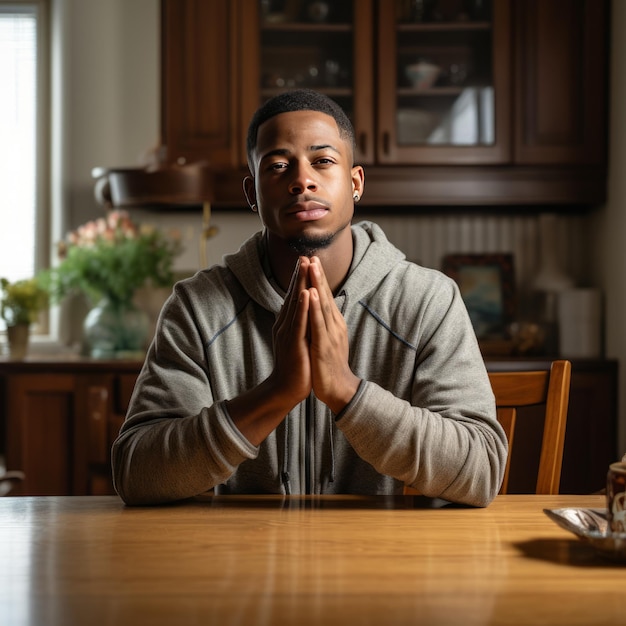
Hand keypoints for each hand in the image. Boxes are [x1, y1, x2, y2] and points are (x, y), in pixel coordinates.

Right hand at [268, 258, 311, 404]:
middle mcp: (285, 324)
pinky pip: (298, 321)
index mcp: (288, 323)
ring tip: (305, 265)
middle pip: (293, 294)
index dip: (300, 279)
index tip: (306, 261)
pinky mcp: (293, 343)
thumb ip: (299, 325)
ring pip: (295, 303)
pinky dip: (302, 306)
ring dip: (300, 283)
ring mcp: (288, 332)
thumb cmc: (295, 366)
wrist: (285, 389)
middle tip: (304, 255)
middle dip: (299, 275)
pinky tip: (305, 292)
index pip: (295, 297)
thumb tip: (303, 312)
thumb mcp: (297, 340)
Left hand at [306, 257, 359, 413]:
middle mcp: (334, 325)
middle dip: (318, 275)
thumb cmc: (330, 365)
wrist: (339, 389)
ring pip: (323, 305)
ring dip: (317, 284)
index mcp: (333, 323)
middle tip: (311, 255)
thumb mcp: (328, 339)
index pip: (325, 296)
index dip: (318, 279)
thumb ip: (325, 324)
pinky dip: (315, 308)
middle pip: (325, 295)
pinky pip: (319, 323)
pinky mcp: (324, 345)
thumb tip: (320, 311)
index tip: (311, 261)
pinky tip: (311, 294)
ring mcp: (330, 334)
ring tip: (312, 267)